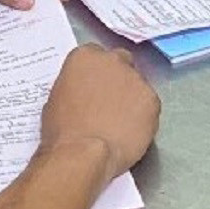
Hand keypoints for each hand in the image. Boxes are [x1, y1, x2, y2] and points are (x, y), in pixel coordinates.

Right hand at [40, 45, 159, 182]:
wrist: (83, 152)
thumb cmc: (62, 129)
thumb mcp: (56, 97)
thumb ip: (75, 85)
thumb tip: (83, 92)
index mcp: (86, 56)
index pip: (95, 55)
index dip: (96, 74)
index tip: (94, 88)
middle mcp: (113, 60)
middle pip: (121, 63)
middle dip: (117, 79)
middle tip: (109, 103)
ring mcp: (136, 79)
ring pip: (137, 85)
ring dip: (131, 98)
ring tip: (120, 122)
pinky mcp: (153, 100)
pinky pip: (149, 105)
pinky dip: (142, 116)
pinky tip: (130, 131)